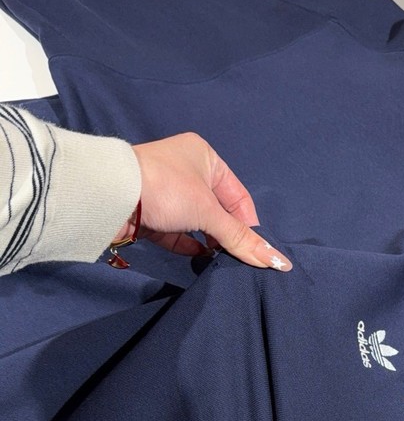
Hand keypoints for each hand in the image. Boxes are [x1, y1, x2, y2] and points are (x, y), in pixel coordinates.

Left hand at [113, 132, 291, 270]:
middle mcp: (187, 172)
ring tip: (221, 262)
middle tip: (240, 259)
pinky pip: (178, 234)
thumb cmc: (166, 188)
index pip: (238, 196)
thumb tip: (277, 261)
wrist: (109, 194)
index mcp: (205, 157)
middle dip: (228, 235)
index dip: (248, 224)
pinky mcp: (152, 215)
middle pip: (219, 211)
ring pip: (198, 223)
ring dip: (210, 242)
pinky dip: (190, 247)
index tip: (254, 249)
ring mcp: (167, 194)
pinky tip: (201, 260)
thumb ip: (241, 238)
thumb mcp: (209, 212)